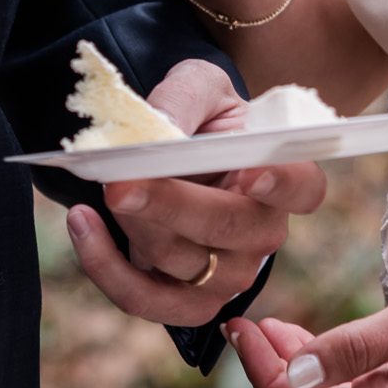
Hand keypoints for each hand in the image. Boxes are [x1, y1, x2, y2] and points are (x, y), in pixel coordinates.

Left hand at [65, 58, 326, 328]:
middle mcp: (263, 232)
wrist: (177, 152)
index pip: (304, 187)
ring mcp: (230, 275)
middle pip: (230, 229)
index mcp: (281, 175)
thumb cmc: (201, 117)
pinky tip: (83, 224)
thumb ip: (183, 99)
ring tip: (102, 189)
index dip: (282, 185)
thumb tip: (160, 132)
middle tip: (121, 183)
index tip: (248, 173)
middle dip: (171, 205)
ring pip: (183, 263)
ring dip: (135, 228)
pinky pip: (147, 300)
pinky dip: (107, 267)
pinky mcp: (188, 302)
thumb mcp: (196, 86)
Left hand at [227, 262, 387, 387]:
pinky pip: (361, 385)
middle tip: (248, 323)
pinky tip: (320, 334)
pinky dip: (330, 360)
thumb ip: (354, 348)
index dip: (264, 376)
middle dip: (273, 370)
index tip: (242, 331)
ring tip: (274, 324)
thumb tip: (294, 375)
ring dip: (299, 364)